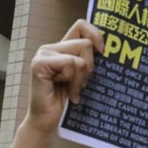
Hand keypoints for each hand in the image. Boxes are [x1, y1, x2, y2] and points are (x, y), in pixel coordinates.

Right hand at [8, 20, 103, 147]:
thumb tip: (108, 48)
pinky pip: (70, 64)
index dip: (95, 33)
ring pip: (80, 55)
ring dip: (81, 77)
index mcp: (62, 48)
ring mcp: (43, 54)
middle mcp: (51, 47)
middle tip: (82, 84)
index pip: (81, 25)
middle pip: (86, 43)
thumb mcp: (84, 77)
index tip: (103, 52)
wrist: (50, 123)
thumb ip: (90, 60)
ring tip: (73, 90)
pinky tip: (69, 94)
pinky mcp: (39, 64)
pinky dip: (73, 81)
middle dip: (90, 67)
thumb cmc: (67, 102)